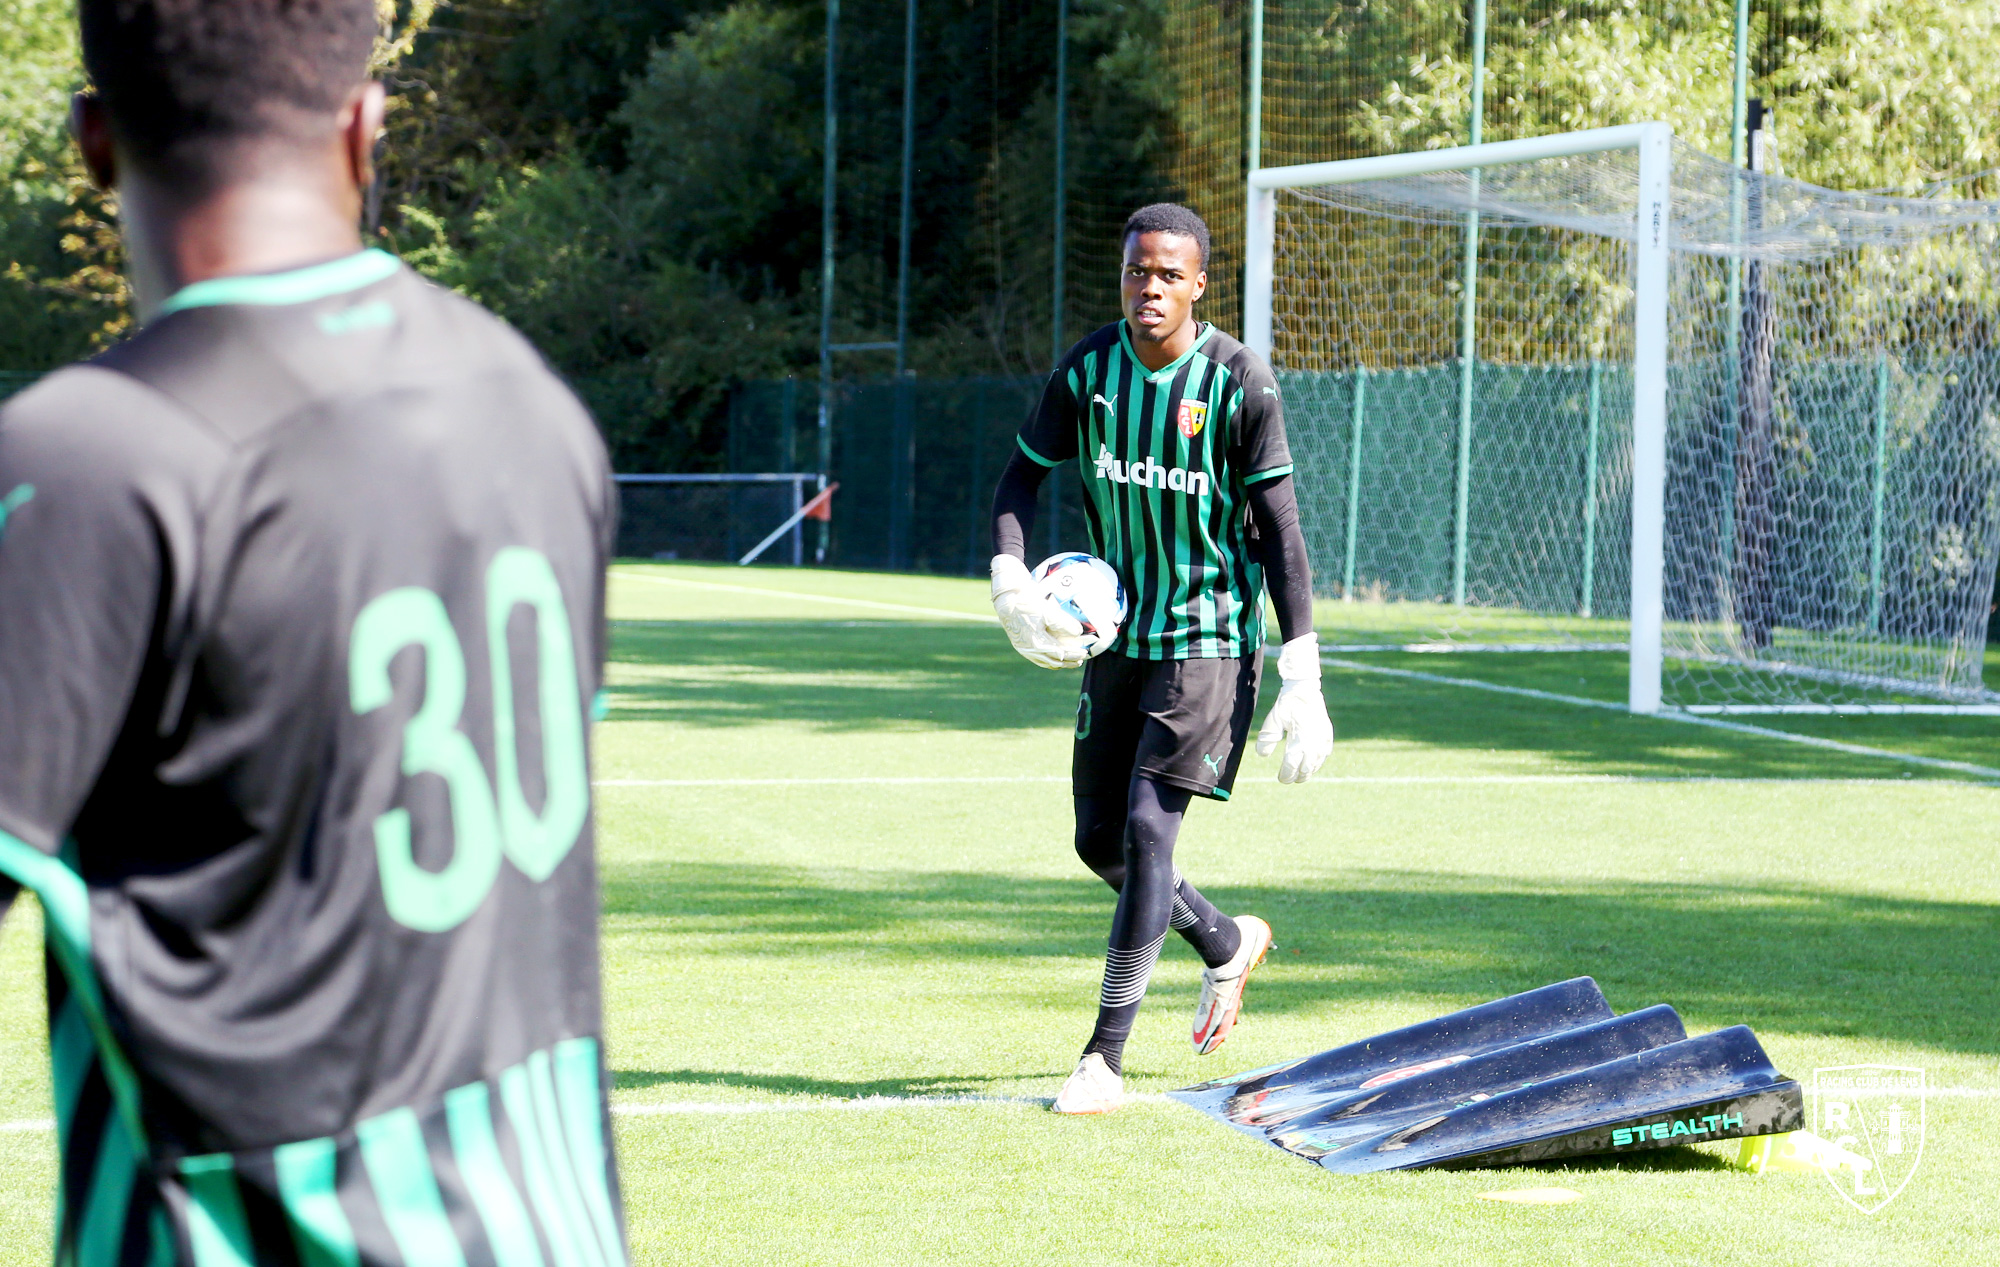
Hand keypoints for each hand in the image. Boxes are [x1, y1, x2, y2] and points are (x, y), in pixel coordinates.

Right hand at [991, 554, 1088, 669]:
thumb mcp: (1047, 612)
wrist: (1006, 600)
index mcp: (1037, 643)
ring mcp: (1024, 648)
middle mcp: (1030, 649)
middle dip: (1068, 661)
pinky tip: (1053, 659)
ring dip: (1059, 663)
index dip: (1073, 654)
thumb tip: (1077, 632)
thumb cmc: (1027, 604)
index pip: (1060, 653)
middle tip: (1080, 660)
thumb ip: (1063, 623)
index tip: (1084, 653)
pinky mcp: (1021, 645)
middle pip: (1053, 661)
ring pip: (1045, 661)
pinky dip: (1048, 661)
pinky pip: (1037, 658)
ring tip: (1069, 662)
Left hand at [1256, 632, 1333, 782]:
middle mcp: (1313, 740)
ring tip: (1301, 776)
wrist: (1304, 687)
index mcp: (1299, 738)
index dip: (1287, 774)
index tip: (1281, 778)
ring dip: (1309, 770)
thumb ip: (1267, 737)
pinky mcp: (1327, 732)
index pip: (1292, 764)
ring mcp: (1322, 737)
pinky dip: (1319, 760)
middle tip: (1290, 779)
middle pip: (1306, 767)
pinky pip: (1325, 752)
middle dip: (1298, 776)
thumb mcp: (1273, 719)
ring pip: (1318, 761)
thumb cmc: (1286, 704)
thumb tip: (1263, 755)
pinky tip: (1314, 764)